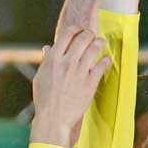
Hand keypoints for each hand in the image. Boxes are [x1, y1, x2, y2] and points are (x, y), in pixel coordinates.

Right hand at [30, 26, 111, 147]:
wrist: (54, 119)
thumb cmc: (45, 99)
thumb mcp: (40, 78)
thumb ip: (46, 61)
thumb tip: (47, 48)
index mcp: (53, 59)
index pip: (67, 33)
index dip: (76, 29)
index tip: (79, 31)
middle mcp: (67, 62)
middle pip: (84, 37)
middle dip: (90, 33)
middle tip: (93, 36)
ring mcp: (80, 72)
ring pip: (95, 47)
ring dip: (100, 42)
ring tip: (102, 42)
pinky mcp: (90, 82)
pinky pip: (102, 65)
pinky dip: (106, 59)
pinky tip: (106, 59)